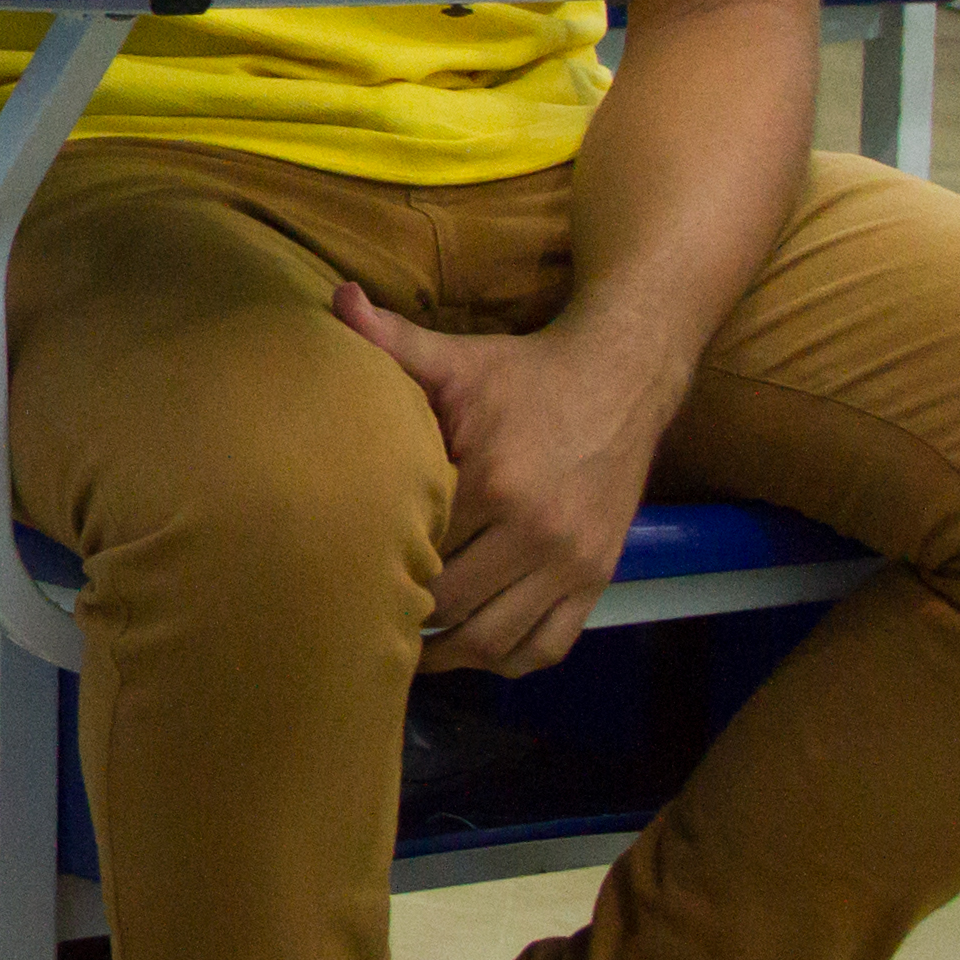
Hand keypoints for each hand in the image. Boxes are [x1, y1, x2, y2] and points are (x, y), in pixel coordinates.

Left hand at [334, 284, 680, 677]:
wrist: (622, 377)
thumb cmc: (525, 374)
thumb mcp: (458, 356)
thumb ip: (392, 339)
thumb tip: (336, 299)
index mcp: (494, 482)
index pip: (418, 550)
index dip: (378, 566)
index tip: (342, 572)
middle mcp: (538, 531)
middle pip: (451, 604)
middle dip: (406, 614)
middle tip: (365, 614)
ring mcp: (573, 562)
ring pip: (497, 641)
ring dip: (449, 653)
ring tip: (408, 644)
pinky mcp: (599, 577)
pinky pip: (548, 646)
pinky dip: (507, 660)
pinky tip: (472, 648)